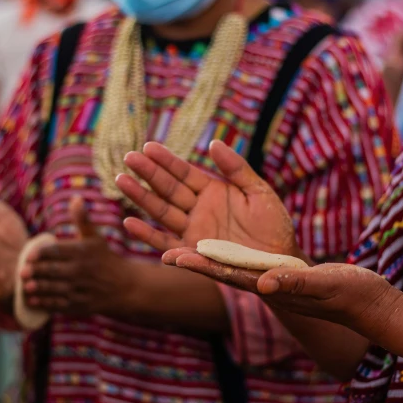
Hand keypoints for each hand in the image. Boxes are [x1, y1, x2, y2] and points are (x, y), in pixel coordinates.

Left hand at [18, 195, 136, 313]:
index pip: (58, 251)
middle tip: (21, 272)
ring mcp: (82, 289)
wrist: (125, 286)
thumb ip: (82, 220)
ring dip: (39, 288)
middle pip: (54, 271)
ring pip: (56, 289)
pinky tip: (33, 300)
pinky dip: (45, 303)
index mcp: (83, 252)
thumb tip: (75, 198)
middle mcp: (82, 271)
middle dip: (37, 272)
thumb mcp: (95, 238)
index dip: (42, 253)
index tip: (29, 255)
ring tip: (25, 287)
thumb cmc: (105, 258)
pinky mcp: (81, 305)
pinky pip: (60, 304)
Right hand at [116, 140, 300, 257]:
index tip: (148, 147)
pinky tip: (129, 223)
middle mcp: (198, 209)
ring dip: (141, 198)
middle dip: (148, 174)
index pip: (184, 173)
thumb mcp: (259, 192)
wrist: (281, 260)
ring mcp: (194, 231)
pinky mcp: (193, 253)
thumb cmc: (274, 224)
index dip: (166, 161)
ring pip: (162, 212)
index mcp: (213, 191)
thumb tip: (213, 142)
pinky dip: (147, 235)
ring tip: (122, 181)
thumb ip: (236, 168)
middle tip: (128, 157)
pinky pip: (166, 243)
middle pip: (168, 189)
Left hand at [165, 249, 399, 326]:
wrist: (366, 304)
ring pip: (227, 261)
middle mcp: (262, 283)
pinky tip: (211, 237)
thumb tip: (263, 284)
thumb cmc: (350, 294)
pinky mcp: (276, 271)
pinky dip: (225, 246)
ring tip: (175, 242)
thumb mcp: (325, 286)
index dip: (202, 266)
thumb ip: (295, 283)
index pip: (229, 276)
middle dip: (190, 258)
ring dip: (200, 250)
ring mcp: (268, 278)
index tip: (175, 257)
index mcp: (270, 287)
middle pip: (219, 268)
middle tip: (162, 250)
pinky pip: (244, 257)